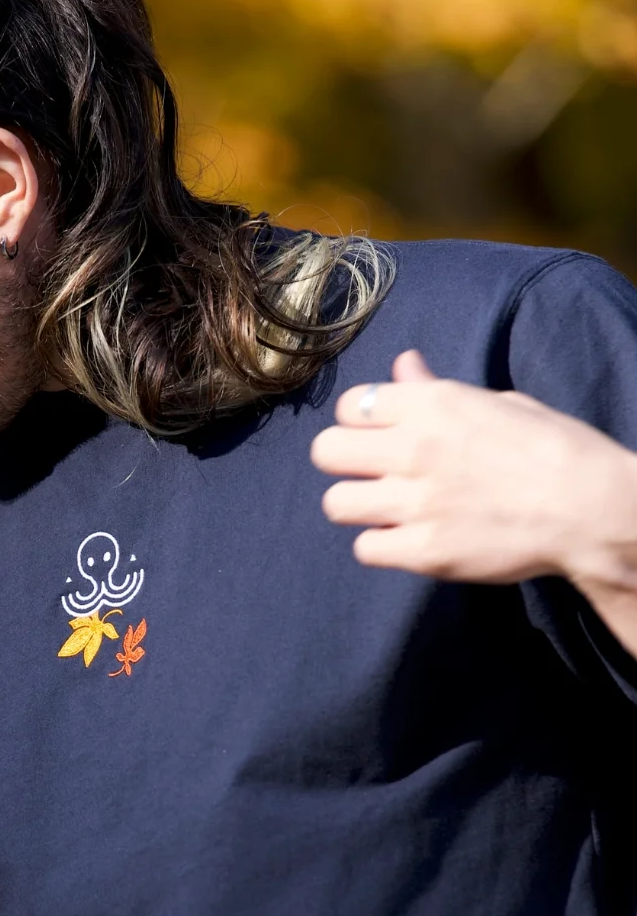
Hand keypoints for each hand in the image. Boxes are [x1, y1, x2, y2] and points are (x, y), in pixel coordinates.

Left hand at [310, 349, 636, 586]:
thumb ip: (435, 388)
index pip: (348, 406)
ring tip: (387, 509)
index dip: (359, 422)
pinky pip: (364, 549)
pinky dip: (382, 546)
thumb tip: (403, 365)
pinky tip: (407, 539)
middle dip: (344, 462)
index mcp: (430, 405)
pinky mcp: (423, 550)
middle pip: (325, 452)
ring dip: (358, 506)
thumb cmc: (553, 449)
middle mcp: (412, 448)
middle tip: (372, 473)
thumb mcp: (497, 401)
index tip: (379, 435)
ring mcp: (414, 502)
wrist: (591, 509)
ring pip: (336, 503)